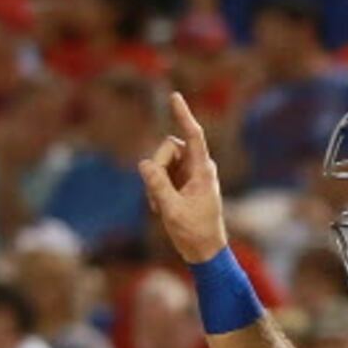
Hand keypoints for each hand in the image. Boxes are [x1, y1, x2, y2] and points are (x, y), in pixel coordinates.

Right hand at [138, 92, 230, 264]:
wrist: (203, 251)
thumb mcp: (173, 210)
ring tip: (161, 207)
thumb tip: (145, 163)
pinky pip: (157, 173)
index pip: (194, 137)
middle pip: (168, 147)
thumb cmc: (195, 233)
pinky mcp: (179, 182)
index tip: (175, 96)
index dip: (183, 116)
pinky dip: (154, 189)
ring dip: (154, 181)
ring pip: (160, 160)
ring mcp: (187, 174)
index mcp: (203, 172)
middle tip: (159, 197)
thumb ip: (158, 186)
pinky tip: (161, 208)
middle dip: (157, 166)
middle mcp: (197, 168)